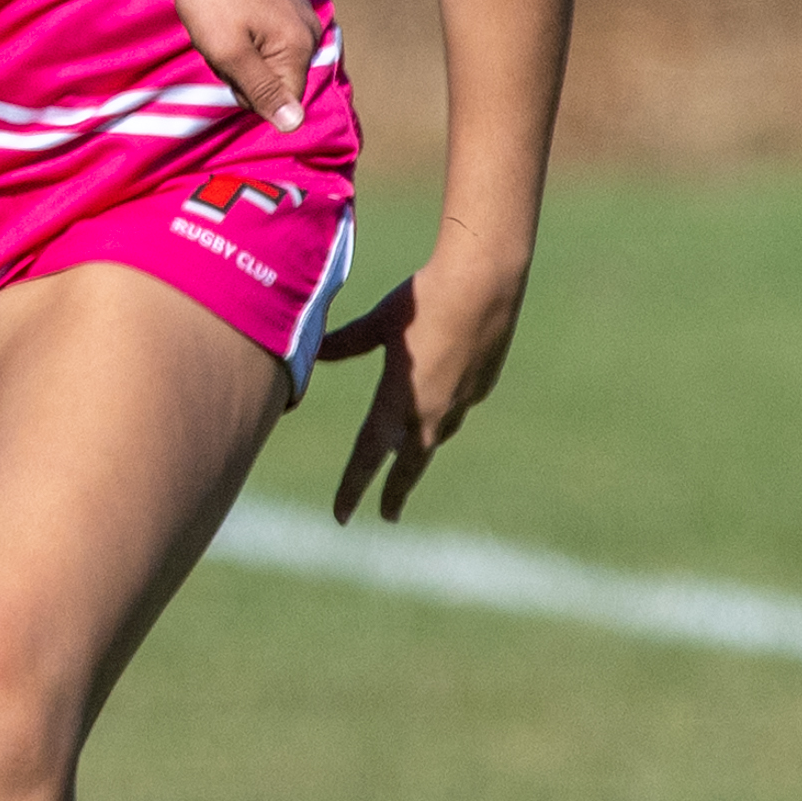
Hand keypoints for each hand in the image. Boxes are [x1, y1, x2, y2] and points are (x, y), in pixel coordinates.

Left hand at [171, 0, 313, 128]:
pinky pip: (266, 40)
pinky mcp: (285, 3)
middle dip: (243, 73)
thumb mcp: (229, 53)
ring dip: (239, 55)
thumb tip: (294, 125)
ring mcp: (299, 14)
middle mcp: (310, 30)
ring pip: (267, 61)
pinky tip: (228, 16)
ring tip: (222, 27)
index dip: (247, 91)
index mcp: (301, 45)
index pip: (283, 101)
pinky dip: (243, 36)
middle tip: (221, 43)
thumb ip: (262, 91)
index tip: (228, 62)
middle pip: (276, 81)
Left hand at [316, 246, 528, 522]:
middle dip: (395, 491)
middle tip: (387, 516)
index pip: (368, 456)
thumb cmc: (426, 298)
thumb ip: (347, 343)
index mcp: (399, 400)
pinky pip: (457, 407)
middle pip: (409, 464)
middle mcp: (432, 411)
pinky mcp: (482, 384)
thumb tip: (315, 352)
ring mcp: (462, 400)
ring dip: (419, 450)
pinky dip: (443, 409)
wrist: (486, 284)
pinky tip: (441, 394)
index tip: (342, 516)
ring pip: (436, 435)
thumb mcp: (380, 323)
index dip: (353, 487)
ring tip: (406, 460)